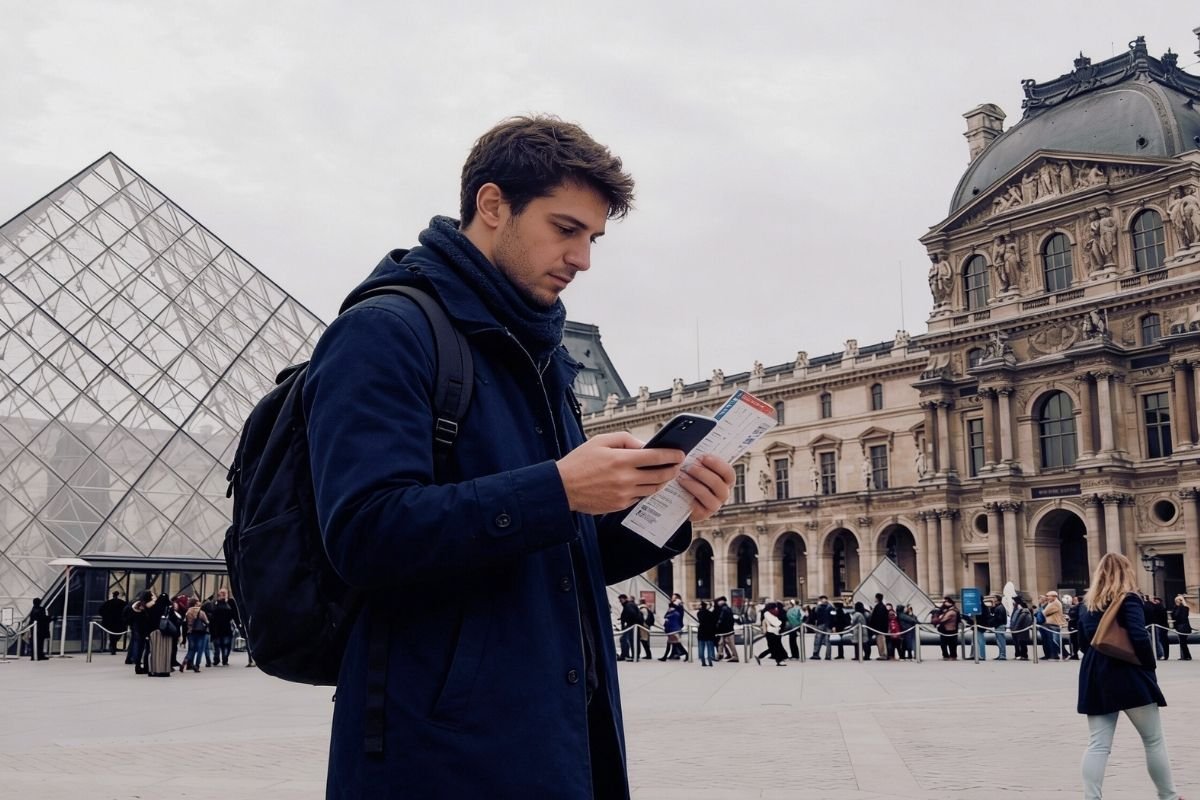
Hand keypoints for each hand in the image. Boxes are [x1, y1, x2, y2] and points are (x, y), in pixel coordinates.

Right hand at [557, 432, 683, 514]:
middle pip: (660, 476)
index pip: (656, 457)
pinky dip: (645, 491)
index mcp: (621, 459)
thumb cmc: (580, 462)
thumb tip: (645, 445)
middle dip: (672, 470)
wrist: (562, 488)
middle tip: (676, 466)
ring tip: (663, 475)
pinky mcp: (619, 506)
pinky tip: (645, 484)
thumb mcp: (600, 441)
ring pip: (653, 489)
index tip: (680, 454)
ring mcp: (623, 494)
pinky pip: (639, 498)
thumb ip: (625, 439)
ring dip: (662, 482)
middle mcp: (625, 478)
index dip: (672, 455)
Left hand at [677, 454, 734, 522]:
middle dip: (701, 473)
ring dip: (693, 483)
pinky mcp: (703, 514)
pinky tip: (680, 487)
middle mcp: (723, 493)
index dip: (717, 464)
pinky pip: (697, 505)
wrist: (683, 501)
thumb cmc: (694, 479)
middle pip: (717, 483)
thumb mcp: (700, 468)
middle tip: (688, 466)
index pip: (728, 473)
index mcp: (726, 481)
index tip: (703, 457)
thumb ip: (702, 461)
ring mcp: (714, 505)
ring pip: (706, 494)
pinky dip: (688, 495)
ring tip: (681, 476)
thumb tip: (695, 450)